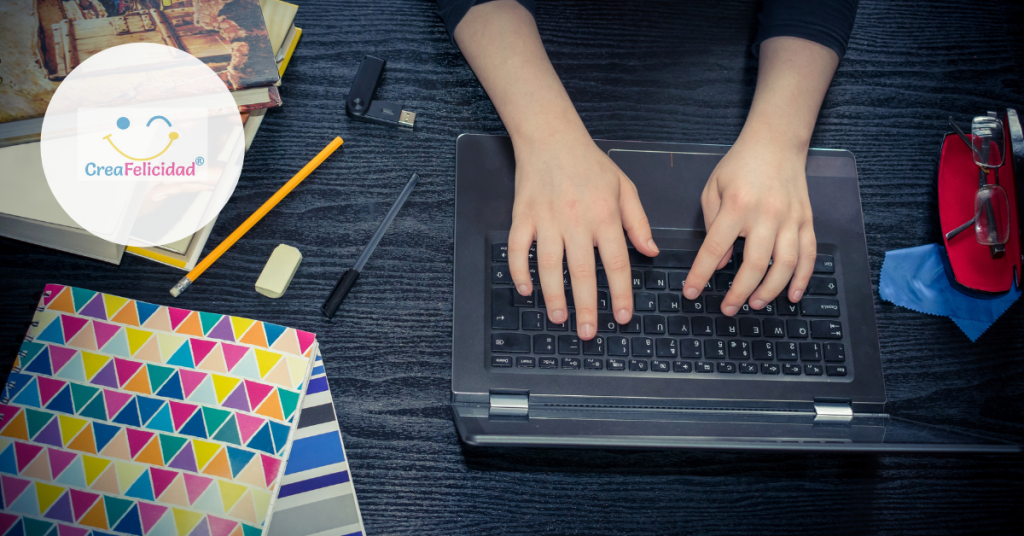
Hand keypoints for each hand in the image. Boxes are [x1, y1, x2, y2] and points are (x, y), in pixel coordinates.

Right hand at [507, 131, 657, 339]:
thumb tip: (650, 252)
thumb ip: (638, 222)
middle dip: (586, 306)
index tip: (622, 317)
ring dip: (553, 295)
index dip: (620, 293)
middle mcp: (576, 220)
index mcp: (604, 215)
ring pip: (549, 265)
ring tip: (559, 318)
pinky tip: (526, 289)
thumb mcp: (624, 188)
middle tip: (589, 332)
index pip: (616, 263)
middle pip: (581, 272)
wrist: (551, 136)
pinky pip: (518, 249)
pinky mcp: (523, 216)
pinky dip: (519, 271)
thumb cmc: (590, 163)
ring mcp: (546, 219)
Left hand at [683, 136, 815, 314]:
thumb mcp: (713, 189)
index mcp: (737, 206)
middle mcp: (766, 215)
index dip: (701, 275)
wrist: (776, 142)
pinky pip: (808, 255)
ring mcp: (791, 219)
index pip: (715, 249)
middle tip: (727, 309)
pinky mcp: (807, 220)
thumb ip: (712, 226)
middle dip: (739, 292)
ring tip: (755, 304)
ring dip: (770, 291)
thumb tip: (721, 262)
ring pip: (785, 265)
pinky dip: (802, 279)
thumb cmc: (739, 166)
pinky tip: (792, 295)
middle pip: (755, 265)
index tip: (691, 293)